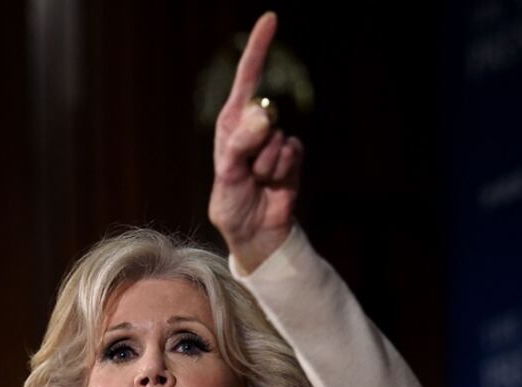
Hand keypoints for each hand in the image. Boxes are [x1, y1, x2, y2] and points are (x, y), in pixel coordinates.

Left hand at [208, 12, 303, 273]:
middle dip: (256, 142)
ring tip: (257, 181)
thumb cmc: (231, 203)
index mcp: (231, 122)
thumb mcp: (228, 174)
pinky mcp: (293, 156)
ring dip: (268, 164)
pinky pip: (294, 152)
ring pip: (279, 138)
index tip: (271, 18)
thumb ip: (241, 143)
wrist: (255, 231)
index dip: (258, 48)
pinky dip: (283, 170)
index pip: (247, 78)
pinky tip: (274, 184)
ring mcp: (275, 140)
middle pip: (265, 111)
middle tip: (246, 170)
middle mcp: (254, 126)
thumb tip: (265, 115)